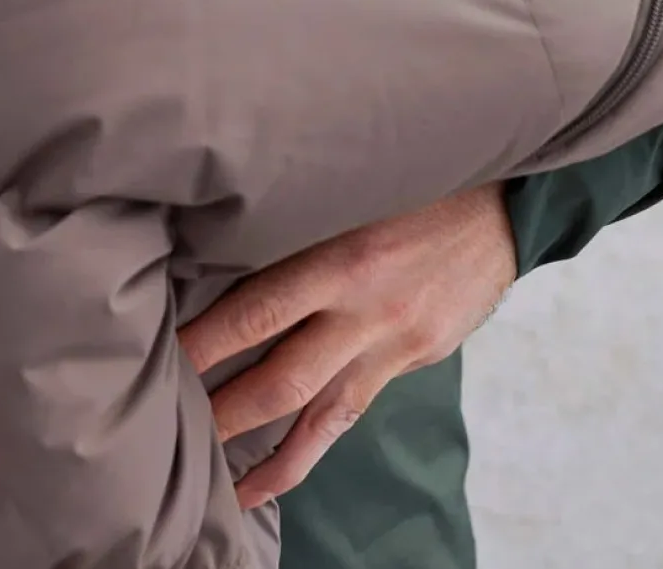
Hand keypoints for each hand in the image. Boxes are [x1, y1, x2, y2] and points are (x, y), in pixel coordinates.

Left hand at [179, 185, 516, 508]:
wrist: (506, 207)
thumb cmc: (415, 179)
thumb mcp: (356, 183)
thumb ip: (299, 214)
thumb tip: (224, 237)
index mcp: (345, 258)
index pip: (257, 311)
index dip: (203, 341)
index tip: (157, 355)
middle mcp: (367, 311)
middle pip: (281, 379)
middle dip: (221, 411)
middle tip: (165, 427)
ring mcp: (392, 346)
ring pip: (317, 417)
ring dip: (262, 454)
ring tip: (215, 483)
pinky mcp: (413, 364)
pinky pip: (350, 414)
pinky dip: (311, 448)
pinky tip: (277, 474)